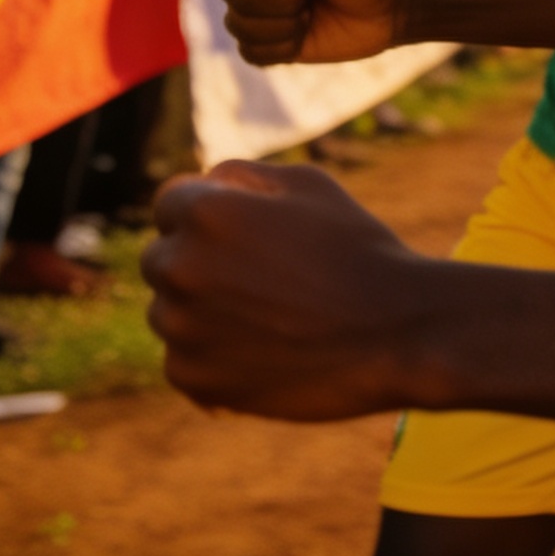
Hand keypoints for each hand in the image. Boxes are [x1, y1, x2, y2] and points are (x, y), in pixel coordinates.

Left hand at [145, 161, 429, 418]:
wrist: (394, 331)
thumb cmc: (355, 248)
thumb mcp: (308, 184)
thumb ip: (243, 176)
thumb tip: (202, 184)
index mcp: (207, 213)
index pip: (169, 202)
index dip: (206, 211)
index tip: (241, 230)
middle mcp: (183, 268)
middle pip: (160, 258)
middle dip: (197, 259)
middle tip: (257, 273)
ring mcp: (182, 329)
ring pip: (169, 311)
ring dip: (202, 309)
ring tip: (269, 313)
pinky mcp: (192, 379)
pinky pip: (181, 358)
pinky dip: (212, 354)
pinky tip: (264, 347)